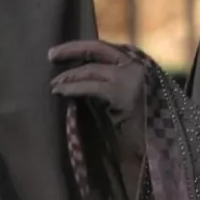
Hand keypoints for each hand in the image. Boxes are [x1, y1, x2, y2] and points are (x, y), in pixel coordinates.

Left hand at [49, 40, 146, 159]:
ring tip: (54, 85)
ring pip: (92, 69)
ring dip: (68, 76)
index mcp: (138, 63)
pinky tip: (61, 91)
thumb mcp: (120, 95)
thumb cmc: (134, 127)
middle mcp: (138, 65)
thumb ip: (106, 78)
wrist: (150, 152)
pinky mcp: (124, 94)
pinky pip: (92, 86)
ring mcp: (132, 78)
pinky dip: (73, 87)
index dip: (79, 47)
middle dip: (71, 50)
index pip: (104, 47)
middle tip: (50, 55)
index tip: (59, 51)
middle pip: (98, 49)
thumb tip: (75, 69)